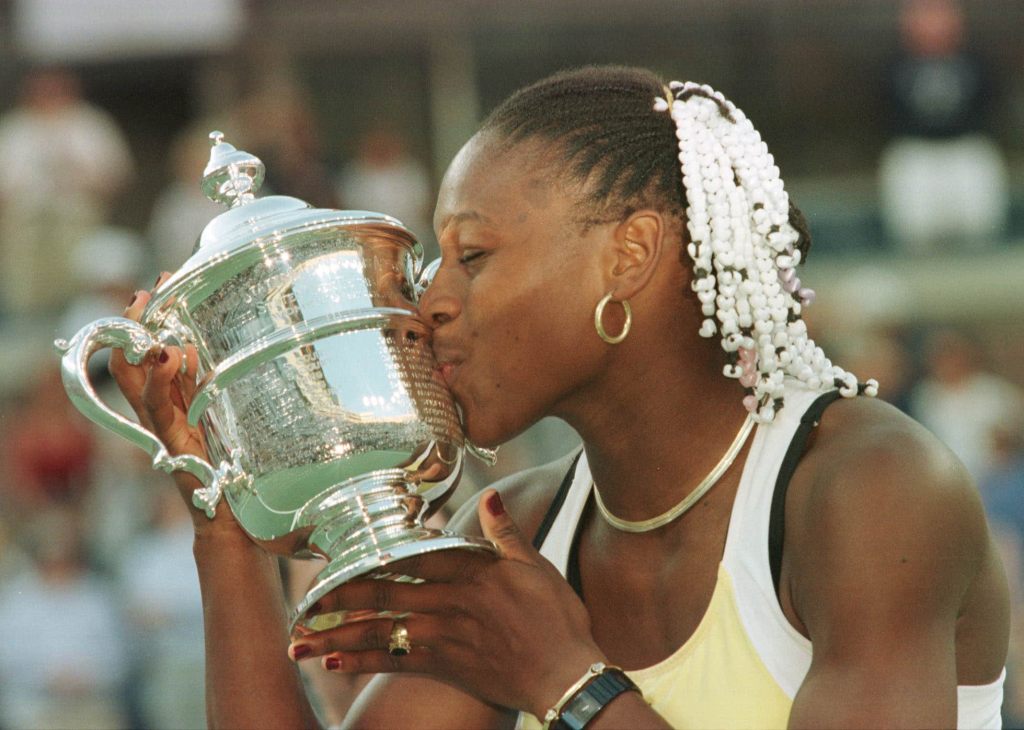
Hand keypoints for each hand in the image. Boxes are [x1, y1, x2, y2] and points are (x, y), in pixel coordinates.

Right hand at [108, 274, 240, 536]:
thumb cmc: (233, 469)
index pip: (149, 351)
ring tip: (154, 315)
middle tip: (148, 290)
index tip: (159, 284)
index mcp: (173, 402)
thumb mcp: (225, 415)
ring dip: (143, 343)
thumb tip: (209, 345)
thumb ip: (213, 385)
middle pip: (131, 359)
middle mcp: (160, 412)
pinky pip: (157, 408)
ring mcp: (162, 428)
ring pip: (136, 380)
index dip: (148, 318)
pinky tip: (169, 355)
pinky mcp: (172, 444)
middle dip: (133, 323)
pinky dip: (160, 380)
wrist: (229, 517)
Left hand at [288, 490, 606, 716]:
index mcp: (470, 571)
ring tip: (298, 641)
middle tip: (300, 602)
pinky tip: (333, 662)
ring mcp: (443, 635)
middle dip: (337, 598)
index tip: (337, 557)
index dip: (371, 557)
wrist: (566, 674)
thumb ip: (505, 532)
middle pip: (383, 594)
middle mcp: (448, 601)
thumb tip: (490, 496)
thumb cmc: (556, 618)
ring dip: (336, 636)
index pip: (410, 557)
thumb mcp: (535, 566)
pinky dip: (362, 662)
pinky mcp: (445, 665)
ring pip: (380, 630)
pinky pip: (395, 662)